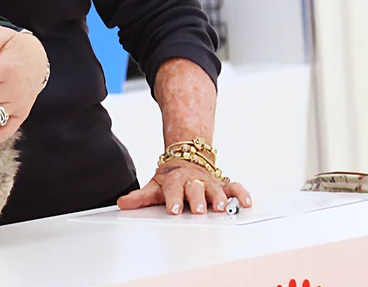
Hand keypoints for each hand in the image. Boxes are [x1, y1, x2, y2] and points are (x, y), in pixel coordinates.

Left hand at [117, 159, 251, 214]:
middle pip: (195, 188)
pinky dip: (241, 193)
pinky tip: (246, 203)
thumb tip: (122, 203)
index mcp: (175, 180)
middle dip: (197, 198)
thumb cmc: (170, 177)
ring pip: (216, 188)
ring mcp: (209, 182)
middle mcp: (193, 180)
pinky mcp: (222, 184)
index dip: (173, 199)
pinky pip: (234, 187)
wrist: (186, 157)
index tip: (174, 210)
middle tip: (198, 209)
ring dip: (219, 197)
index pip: (173, 190)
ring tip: (222, 208)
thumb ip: (140, 197)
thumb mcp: (154, 185)